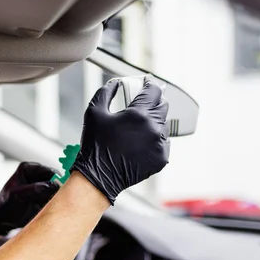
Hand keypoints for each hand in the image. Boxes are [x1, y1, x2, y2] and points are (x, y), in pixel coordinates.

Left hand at [0, 162, 59, 234]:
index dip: (56, 180)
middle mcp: (38, 176)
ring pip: (58, 191)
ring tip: (48, 206)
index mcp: (29, 169)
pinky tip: (48, 210)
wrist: (1, 221)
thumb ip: (35, 189)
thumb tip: (53, 185)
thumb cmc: (5, 205)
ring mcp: (43, 187)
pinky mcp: (45, 198)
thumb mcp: (17, 195)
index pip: (49, 171)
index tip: (58, 190)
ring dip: (57, 199)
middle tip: (55, 200)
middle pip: (56, 180)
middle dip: (58, 191)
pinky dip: (55, 205)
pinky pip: (56, 200)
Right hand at [71, 77, 169, 203]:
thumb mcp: (94, 112)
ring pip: (164, 124)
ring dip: (155, 120)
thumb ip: (106, 92)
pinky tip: (141, 141)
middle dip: (154, 101)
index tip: (147, 82)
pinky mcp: (161, 158)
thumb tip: (116, 83)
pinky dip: (155, 138)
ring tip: (139, 126)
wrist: (99, 177)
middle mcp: (153, 128)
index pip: (154, 90)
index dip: (150, 83)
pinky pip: (164, 142)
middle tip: (143, 102)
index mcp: (139, 114)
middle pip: (163, 106)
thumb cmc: (95, 145)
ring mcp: (159, 144)